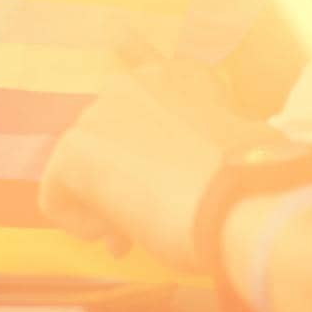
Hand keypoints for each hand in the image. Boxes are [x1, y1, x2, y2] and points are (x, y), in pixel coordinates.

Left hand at [39, 70, 235, 269]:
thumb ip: (202, 145)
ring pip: (83, 169)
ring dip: (106, 203)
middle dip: (124, 181)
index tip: (165, 183)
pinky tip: (116, 236)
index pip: (139, 93)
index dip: (148, 152)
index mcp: (178, 75)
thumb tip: (181, 175)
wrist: (244, 203)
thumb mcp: (242, 144)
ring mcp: (99, 111)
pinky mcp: (73, 149)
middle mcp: (133, 82)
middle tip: (147, 219)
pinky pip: (54, 197)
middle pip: (110, 142)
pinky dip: (81, 225)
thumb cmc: (257, 185)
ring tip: (135, 234)